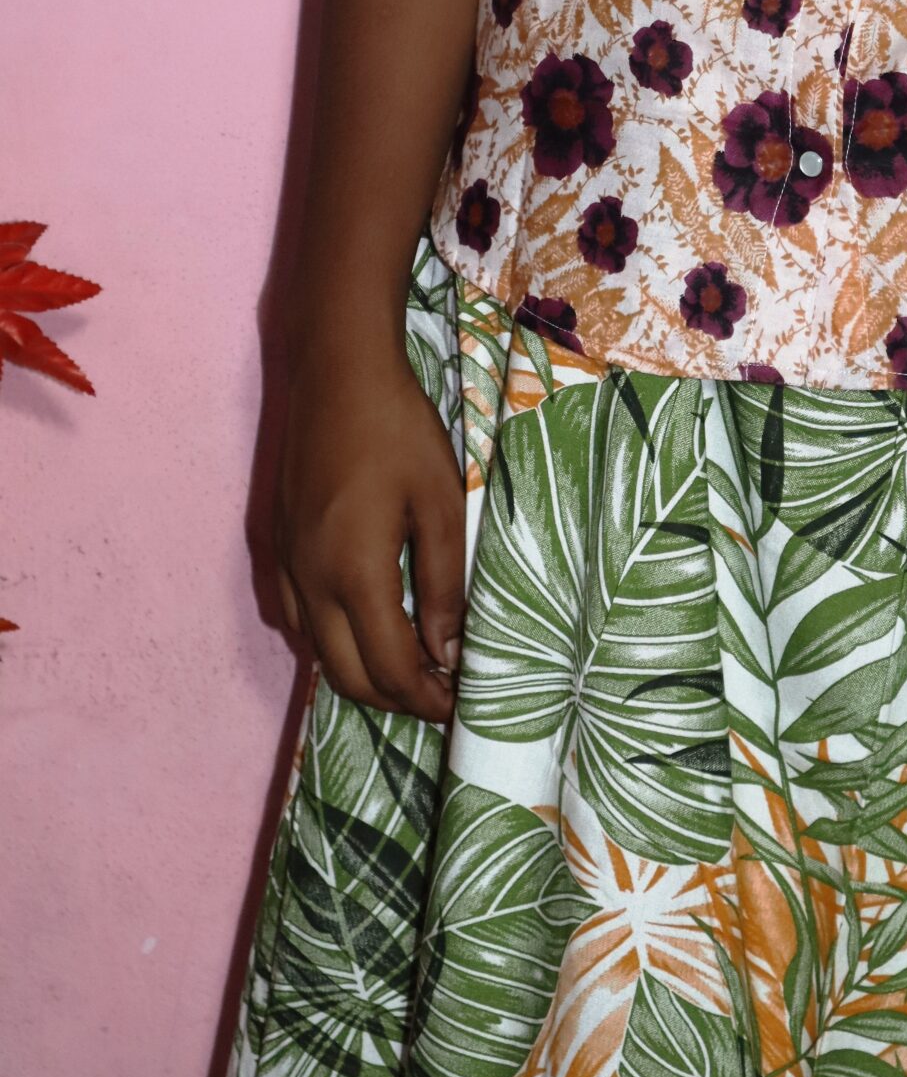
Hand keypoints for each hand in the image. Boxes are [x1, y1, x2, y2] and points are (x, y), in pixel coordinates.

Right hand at [273, 332, 465, 723]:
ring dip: (361, 672)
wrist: (336, 372)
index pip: (389, 669)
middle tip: (441, 693)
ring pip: (316, 652)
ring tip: (410, 663)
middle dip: (395, 699)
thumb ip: (444, 582)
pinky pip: (295, 619)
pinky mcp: (275, 545)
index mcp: (354, 575)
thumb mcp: (441, 503)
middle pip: (347, 677)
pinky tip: (362, 623)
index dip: (427, 699)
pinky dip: (329, 641)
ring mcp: (286, 565)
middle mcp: (309, 582)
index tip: (462, 704)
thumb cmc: (399, 430)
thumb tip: (447, 652)